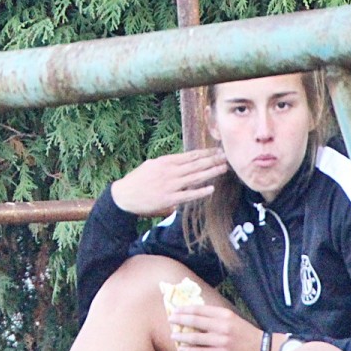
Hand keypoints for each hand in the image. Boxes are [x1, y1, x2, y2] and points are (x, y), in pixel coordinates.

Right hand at [111, 148, 228, 216]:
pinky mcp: (169, 199)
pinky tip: (211, 189)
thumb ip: (166, 164)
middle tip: (225, 156)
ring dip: (210, 172)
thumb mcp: (150, 166)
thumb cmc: (136, 181)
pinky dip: (200, 192)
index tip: (216, 150)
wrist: (124, 196)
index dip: (204, 153)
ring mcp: (170, 185)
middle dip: (211, 160)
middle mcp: (169, 172)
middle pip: (195, 165)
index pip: (189, 156)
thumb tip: (180, 163)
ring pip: (195, 177)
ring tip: (223, 168)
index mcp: (164, 162)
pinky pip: (188, 195)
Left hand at [169, 304, 260, 350]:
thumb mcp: (231, 318)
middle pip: (195, 321)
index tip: (175, 309)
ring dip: (182, 336)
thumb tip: (193, 313)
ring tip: (173, 335)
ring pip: (196, 338)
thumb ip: (214, 315)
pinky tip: (183, 348)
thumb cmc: (244, 332)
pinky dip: (191, 350)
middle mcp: (223, 326)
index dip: (185, 309)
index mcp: (224, 314)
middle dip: (180, 320)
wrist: (262, 348)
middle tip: (170, 319)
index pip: (199, 309)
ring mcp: (222, 342)